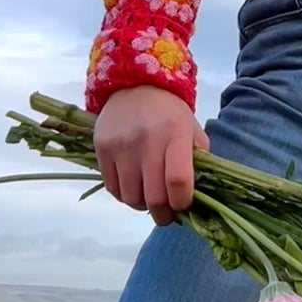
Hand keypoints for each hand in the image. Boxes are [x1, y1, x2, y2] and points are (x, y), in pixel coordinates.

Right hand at [93, 86, 209, 226]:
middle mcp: (147, 140)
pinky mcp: (102, 148)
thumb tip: (198, 198)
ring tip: (148, 197)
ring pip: (131, 198)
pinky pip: (112, 189)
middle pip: (154, 197)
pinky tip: (133, 185)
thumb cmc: (169, 114)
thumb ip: (199, 162)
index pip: (178, 180)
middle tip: (167, 214)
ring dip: (142, 205)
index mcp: (176, 134)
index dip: (182, 203)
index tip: (183, 206)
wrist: (134, 85)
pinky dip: (124, 195)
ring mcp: (121, 145)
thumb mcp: (192, 130)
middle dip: (163, 215)